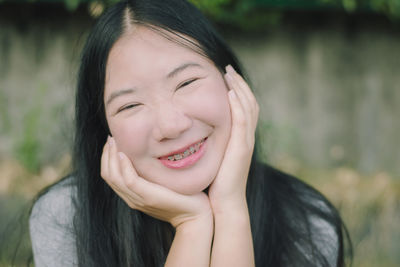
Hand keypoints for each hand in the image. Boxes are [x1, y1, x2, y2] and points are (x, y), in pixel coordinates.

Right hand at [100, 136, 211, 227]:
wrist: (195, 216)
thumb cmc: (183, 197)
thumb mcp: (162, 183)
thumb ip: (152, 174)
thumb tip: (150, 153)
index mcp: (133, 195)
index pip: (111, 176)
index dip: (107, 158)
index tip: (112, 142)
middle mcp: (132, 198)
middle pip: (109, 176)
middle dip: (106, 154)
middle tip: (110, 137)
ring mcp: (139, 199)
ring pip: (114, 178)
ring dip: (111, 157)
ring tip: (113, 141)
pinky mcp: (149, 197)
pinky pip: (130, 180)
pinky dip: (124, 166)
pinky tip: (124, 153)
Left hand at [208, 65, 258, 212]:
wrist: (225, 203)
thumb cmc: (216, 183)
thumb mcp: (214, 157)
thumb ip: (210, 143)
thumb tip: (194, 132)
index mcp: (240, 138)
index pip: (243, 108)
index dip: (237, 91)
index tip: (226, 77)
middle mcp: (246, 137)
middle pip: (249, 103)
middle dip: (239, 84)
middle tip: (228, 69)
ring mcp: (246, 142)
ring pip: (248, 108)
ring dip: (239, 88)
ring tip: (229, 74)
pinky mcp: (241, 148)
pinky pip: (242, 121)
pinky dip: (239, 105)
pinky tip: (231, 92)